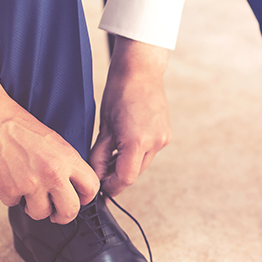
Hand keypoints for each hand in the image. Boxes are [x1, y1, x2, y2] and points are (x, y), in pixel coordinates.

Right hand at [0, 84, 99, 223]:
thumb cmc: (16, 125)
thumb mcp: (53, 141)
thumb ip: (65, 164)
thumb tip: (72, 186)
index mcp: (66, 159)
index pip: (91, 188)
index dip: (86, 198)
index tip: (79, 200)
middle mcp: (51, 174)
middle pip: (70, 210)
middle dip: (63, 215)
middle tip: (56, 213)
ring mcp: (29, 185)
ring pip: (40, 214)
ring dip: (34, 207)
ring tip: (27, 191)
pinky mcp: (7, 191)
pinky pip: (13, 204)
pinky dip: (10, 195)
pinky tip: (6, 178)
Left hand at [88, 37, 170, 195]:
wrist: (141, 71)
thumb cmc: (119, 92)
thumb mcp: (104, 127)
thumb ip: (99, 155)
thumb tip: (95, 176)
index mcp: (137, 141)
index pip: (125, 179)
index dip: (111, 187)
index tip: (99, 189)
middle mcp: (154, 143)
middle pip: (134, 174)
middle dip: (116, 176)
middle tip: (100, 171)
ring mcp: (163, 139)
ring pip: (142, 165)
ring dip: (126, 165)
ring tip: (110, 153)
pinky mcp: (166, 135)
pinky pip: (149, 153)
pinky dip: (136, 154)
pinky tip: (125, 142)